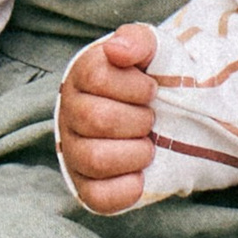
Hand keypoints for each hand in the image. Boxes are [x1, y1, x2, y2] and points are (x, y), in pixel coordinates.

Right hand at [57, 22, 158, 216]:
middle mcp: (70, 114)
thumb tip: (116, 50)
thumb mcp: (153, 52)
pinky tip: (140, 175)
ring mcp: (74, 152)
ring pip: (94, 159)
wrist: (168, 116)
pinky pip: (97, 196)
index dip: (133, 86)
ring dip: (135, 153)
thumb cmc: (153, 81)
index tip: (151, 90)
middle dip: (137, 120)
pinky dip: (125, 188)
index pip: (95, 76)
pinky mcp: (86, 187)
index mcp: (82, 77)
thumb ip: (137, 40)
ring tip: (148, 146)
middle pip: (96, 119)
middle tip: (150, 119)